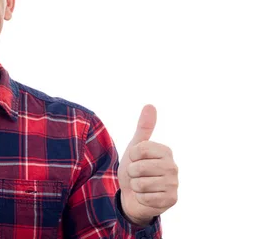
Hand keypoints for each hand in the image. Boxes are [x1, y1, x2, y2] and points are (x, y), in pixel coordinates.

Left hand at [118, 105, 178, 225]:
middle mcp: (173, 167)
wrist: (133, 195)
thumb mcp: (136, 146)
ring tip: (142, 186)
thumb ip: (144, 127)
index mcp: (165, 151)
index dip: (131, 156)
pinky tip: (147, 197)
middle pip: (138, 167)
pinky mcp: (171, 200)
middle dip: (132, 173)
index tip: (136, 159)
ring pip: (141, 183)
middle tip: (138, 175)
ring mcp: (173, 184)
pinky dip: (141, 198)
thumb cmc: (135, 168)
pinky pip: (145, 198)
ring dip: (136, 186)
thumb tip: (150, 105)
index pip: (139, 149)